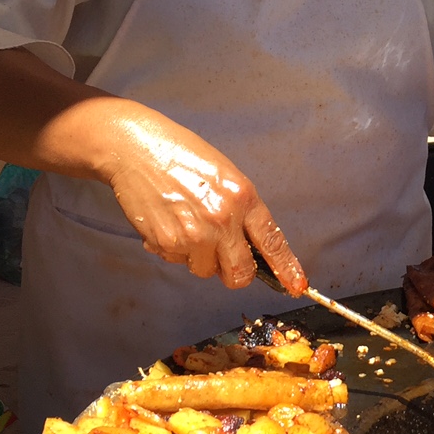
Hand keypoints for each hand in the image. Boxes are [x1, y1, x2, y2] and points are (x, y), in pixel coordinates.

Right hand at [96, 102, 306, 293]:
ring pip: (206, 270)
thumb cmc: (182, 155)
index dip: (286, 268)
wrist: (137, 149)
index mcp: (243, 197)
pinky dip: (174, 249)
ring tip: (187, 223)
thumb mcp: (225, 175)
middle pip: (240, 273)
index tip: (297, 285)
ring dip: (199, 256)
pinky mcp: (167, 243)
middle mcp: (223, 219)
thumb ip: (242, 209)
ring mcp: (194, 234)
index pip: (272, 241)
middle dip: (234, 271)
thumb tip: (252, 244)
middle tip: (223, 255)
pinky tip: (168, 222)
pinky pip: (178, 262)